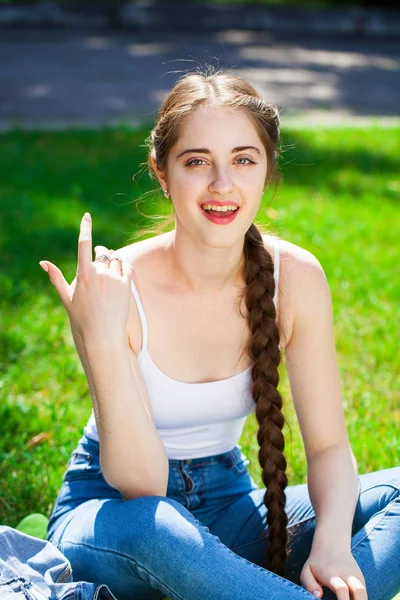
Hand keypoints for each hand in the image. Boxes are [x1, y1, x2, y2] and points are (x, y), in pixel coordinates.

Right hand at [39, 212, 132, 345]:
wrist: (103, 334)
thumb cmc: (82, 317)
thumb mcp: (66, 297)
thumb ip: (56, 277)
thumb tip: (43, 262)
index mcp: (84, 274)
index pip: (84, 244)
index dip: (85, 228)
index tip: (87, 216)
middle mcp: (100, 273)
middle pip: (102, 253)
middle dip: (100, 255)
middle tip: (98, 270)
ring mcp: (114, 279)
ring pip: (115, 259)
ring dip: (112, 263)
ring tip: (107, 279)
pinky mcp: (126, 284)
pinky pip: (126, 266)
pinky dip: (122, 268)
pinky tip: (118, 277)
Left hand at [300, 545, 366, 599]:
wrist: (332, 542)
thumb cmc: (318, 561)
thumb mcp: (307, 570)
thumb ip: (309, 584)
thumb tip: (319, 596)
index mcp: (332, 574)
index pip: (341, 589)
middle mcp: (347, 574)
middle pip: (359, 591)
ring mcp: (356, 576)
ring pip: (364, 592)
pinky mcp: (362, 579)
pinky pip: (363, 593)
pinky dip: (360, 599)